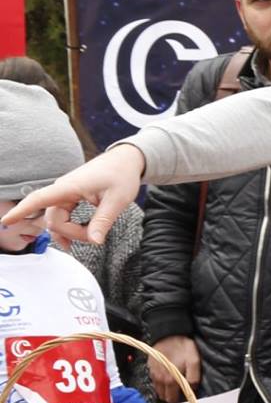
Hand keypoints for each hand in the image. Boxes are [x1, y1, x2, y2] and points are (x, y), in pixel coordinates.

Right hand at [1, 144, 145, 245]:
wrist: (127, 160)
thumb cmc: (122, 175)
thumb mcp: (118, 200)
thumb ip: (103, 221)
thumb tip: (94, 242)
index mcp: (69, 187)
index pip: (38, 199)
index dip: (20, 211)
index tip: (5, 221)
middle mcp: (62, 190)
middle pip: (54, 220)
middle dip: (72, 233)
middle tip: (98, 238)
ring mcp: (66, 193)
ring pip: (58, 219)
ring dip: (71, 232)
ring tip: (91, 238)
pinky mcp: (71, 197)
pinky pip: (63, 215)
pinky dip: (70, 227)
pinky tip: (76, 238)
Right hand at [150, 335, 202, 401]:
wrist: (169, 334)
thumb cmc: (183, 347)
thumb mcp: (194, 361)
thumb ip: (193, 378)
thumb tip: (192, 389)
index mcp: (171, 380)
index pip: (172, 399)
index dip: (179, 400)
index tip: (184, 396)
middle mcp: (160, 380)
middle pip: (164, 396)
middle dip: (172, 396)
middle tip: (180, 390)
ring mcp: (153, 374)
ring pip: (158, 390)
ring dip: (165, 390)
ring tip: (174, 383)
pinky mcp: (150, 368)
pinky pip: (154, 382)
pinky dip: (160, 383)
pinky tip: (167, 377)